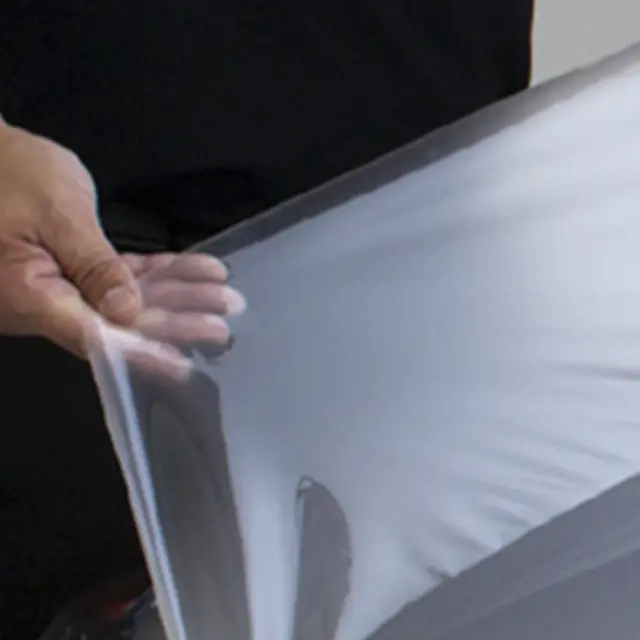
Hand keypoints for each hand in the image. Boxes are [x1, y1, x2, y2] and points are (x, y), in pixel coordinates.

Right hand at [0, 120, 243, 359]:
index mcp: (29, 297)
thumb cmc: (11, 171)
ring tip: (221, 296)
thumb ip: (96, 266)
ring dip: (173, 297)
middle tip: (221, 325)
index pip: (94, 337)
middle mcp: (41, 304)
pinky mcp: (69, 273)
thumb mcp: (59, 213)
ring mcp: (56, 291)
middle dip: (172, 323)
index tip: (180, 363)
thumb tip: (128, 314)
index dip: (140, 352)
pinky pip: (115, 281)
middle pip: (117, 324)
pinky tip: (191, 271)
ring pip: (123, 303)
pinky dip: (152, 276)